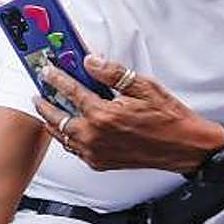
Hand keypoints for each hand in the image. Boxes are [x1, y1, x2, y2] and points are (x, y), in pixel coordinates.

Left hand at [35, 55, 223, 172]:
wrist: (185, 147)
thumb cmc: (168, 118)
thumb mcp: (144, 86)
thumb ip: (113, 73)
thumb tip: (92, 61)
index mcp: (104, 115)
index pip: (71, 91)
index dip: (57, 78)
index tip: (47, 71)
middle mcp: (95, 136)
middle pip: (58, 117)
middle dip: (45, 103)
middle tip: (38, 93)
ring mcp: (96, 152)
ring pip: (63, 136)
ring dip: (52, 122)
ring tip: (45, 111)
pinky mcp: (100, 162)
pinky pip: (74, 149)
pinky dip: (67, 138)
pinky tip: (66, 130)